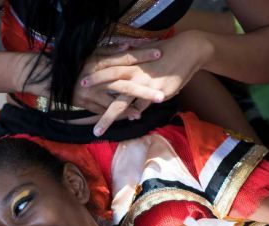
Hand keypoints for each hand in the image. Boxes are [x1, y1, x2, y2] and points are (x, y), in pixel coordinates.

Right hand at [72, 41, 159, 118]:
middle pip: (123, 84)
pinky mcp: (86, 103)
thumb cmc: (75, 63)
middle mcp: (97, 78)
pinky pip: (104, 111)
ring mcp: (91, 93)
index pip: (124, 58)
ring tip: (146, 113)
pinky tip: (132, 116)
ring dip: (131, 108)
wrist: (52, 78)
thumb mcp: (91, 52)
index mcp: (99, 62)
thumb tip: (128, 46)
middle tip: (161, 96)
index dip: (141, 56)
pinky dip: (119, 114)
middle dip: (143, 91)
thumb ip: (110, 50)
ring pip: (114, 102)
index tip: (159, 55)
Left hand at [83, 31, 211, 135]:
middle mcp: (134, 73)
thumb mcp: (145, 55)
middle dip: (94, 89)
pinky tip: (129, 122)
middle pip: (110, 82)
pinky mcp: (155, 94)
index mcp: (130, 61)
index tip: (80, 81)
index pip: (107, 67)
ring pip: (121, 104)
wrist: (188, 51)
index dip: (94, 74)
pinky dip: (133, 116)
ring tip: (97, 131)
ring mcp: (143, 85)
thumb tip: (120, 67)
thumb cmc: (165, 53)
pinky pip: (140, 109)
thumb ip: (132, 63)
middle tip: (80, 96)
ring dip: (107, 119)